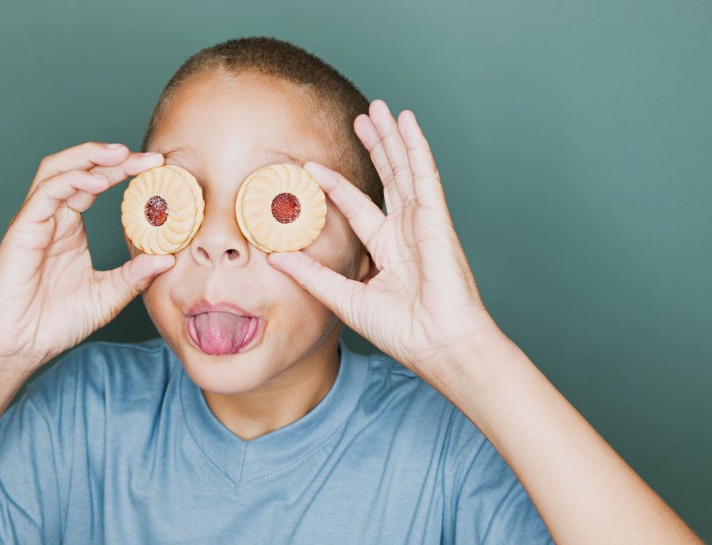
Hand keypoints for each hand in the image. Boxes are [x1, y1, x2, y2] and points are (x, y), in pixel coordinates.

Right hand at [0, 143, 173, 372]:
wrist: (22, 346)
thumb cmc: (57, 321)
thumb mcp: (110, 295)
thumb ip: (136, 275)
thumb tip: (169, 257)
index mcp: (71, 228)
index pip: (97, 183)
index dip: (125, 171)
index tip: (158, 168)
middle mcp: (53, 218)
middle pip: (79, 169)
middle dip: (113, 157)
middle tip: (149, 158)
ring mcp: (36, 221)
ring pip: (57, 171)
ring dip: (90, 157)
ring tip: (123, 155)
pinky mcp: (23, 230)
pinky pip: (46, 193)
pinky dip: (72, 181)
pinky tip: (99, 182)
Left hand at [268, 100, 492, 379]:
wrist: (436, 343)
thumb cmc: (401, 330)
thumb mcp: (345, 298)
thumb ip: (313, 275)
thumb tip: (275, 257)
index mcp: (387, 250)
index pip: (358, 207)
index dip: (336, 186)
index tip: (312, 167)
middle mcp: (405, 231)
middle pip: (386, 178)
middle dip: (374, 147)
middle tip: (359, 118)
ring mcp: (422, 222)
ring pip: (404, 169)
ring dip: (392, 138)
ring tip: (379, 108)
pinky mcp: (436, 218)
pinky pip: (425, 175)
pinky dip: (416, 146)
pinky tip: (407, 122)